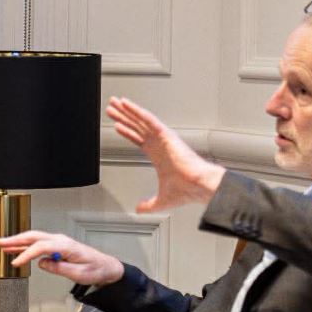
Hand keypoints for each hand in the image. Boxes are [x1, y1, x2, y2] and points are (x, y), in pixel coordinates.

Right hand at [0, 230, 123, 285]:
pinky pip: (38, 244)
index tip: (16, 263)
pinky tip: (15, 250)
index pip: (41, 247)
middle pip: (33, 237)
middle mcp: (60, 240)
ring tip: (1, 245)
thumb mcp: (79, 274)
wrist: (105, 267)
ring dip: (17, 242)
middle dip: (15, 239)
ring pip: (34, 239)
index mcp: (65, 246)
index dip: (26, 254)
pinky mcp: (56, 247)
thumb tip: (42, 264)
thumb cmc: (95, 270)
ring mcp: (58, 242)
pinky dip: (25, 246)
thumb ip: (60, 268)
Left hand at [106, 96, 225, 211]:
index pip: (138, 139)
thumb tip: (139, 209)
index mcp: (158, 155)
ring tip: (115, 102)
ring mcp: (162, 138)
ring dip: (127, 111)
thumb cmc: (187, 190)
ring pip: (141, 120)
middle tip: (112, 108)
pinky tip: (127, 106)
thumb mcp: (160, 201)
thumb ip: (148, 204)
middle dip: (124, 117)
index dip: (127, 131)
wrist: (198, 185)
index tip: (117, 125)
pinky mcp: (166, 135)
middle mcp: (160, 144)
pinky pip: (149, 120)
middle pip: (137, 126)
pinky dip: (138, 112)